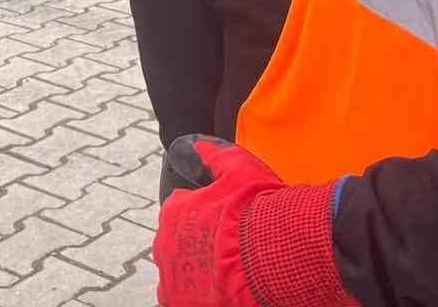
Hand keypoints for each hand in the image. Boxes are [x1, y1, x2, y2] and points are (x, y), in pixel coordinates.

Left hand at [155, 136, 350, 306]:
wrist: (272, 256)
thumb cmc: (257, 211)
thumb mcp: (239, 169)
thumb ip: (215, 157)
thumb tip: (199, 146)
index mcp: (175, 210)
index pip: (179, 207)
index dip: (202, 212)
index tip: (221, 218)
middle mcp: (165, 243)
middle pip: (176, 240)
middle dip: (196, 241)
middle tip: (225, 244)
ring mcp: (172, 276)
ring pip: (178, 270)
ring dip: (194, 268)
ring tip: (224, 270)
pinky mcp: (180, 302)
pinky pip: (180, 297)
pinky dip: (196, 294)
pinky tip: (218, 288)